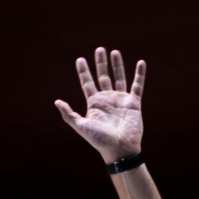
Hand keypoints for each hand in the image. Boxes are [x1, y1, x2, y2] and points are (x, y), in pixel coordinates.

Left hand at [54, 48, 145, 163]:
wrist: (120, 149)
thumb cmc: (100, 141)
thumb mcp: (82, 127)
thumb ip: (69, 115)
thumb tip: (56, 102)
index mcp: (94, 103)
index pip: (87, 83)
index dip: (83, 71)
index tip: (80, 59)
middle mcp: (107, 99)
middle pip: (103, 76)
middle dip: (101, 63)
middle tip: (99, 49)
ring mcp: (121, 100)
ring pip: (119, 77)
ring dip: (117, 65)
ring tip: (114, 52)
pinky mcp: (134, 103)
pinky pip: (137, 85)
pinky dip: (140, 74)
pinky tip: (141, 63)